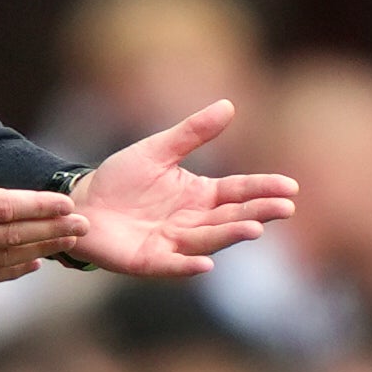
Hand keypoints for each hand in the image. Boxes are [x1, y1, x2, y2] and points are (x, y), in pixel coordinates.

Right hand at [0, 104, 90, 288]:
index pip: (5, 207)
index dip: (39, 206)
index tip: (67, 203)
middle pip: (12, 237)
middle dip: (51, 231)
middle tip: (83, 227)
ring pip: (2, 260)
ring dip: (38, 251)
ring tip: (67, 244)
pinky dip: (10, 272)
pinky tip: (31, 265)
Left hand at [67, 99, 296, 276]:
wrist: (81, 204)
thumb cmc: (121, 179)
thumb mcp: (158, 149)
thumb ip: (192, 132)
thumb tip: (229, 105)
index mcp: (199, 194)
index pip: (238, 191)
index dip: (262, 189)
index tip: (290, 186)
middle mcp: (192, 221)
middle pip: (230, 217)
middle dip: (258, 213)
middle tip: (285, 208)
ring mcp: (173, 243)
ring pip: (207, 239)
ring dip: (230, 235)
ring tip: (254, 228)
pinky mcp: (149, 261)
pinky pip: (172, 265)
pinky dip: (188, 265)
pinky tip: (206, 264)